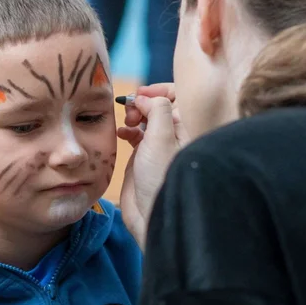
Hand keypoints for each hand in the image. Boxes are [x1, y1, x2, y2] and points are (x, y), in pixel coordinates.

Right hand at [117, 89, 187, 246]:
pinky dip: (126, 130)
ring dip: (133, 115)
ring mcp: (157, 145)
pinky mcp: (142, 157)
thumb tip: (145, 97)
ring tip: (127, 124)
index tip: (140, 93)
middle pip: (157, 105)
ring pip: (144, 119)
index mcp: (184, 127)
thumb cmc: (161, 178)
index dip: (157, 90)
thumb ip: (157, 109)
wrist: (152, 214)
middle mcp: (172, 134)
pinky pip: (134, 135)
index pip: (176, 96)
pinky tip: (121, 134)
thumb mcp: (162, 137)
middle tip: (131, 113)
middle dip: (142, 103)